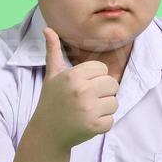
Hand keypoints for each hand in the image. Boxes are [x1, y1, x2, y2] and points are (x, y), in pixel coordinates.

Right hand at [30, 26, 118, 150]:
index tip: (83, 86)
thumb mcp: (52, 75)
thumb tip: (47, 28)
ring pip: (114, 102)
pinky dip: (102, 123)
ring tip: (87, 111)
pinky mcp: (94, 127)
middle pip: (112, 84)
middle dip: (103, 92)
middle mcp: (81, 91)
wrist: (46, 133)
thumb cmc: (51, 101)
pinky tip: (88, 123)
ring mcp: (88, 110)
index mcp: (73, 76)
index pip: (102, 69)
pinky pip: (112, 120)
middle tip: (87, 100)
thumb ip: (53, 51)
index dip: (95, 77)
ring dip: (104, 108)